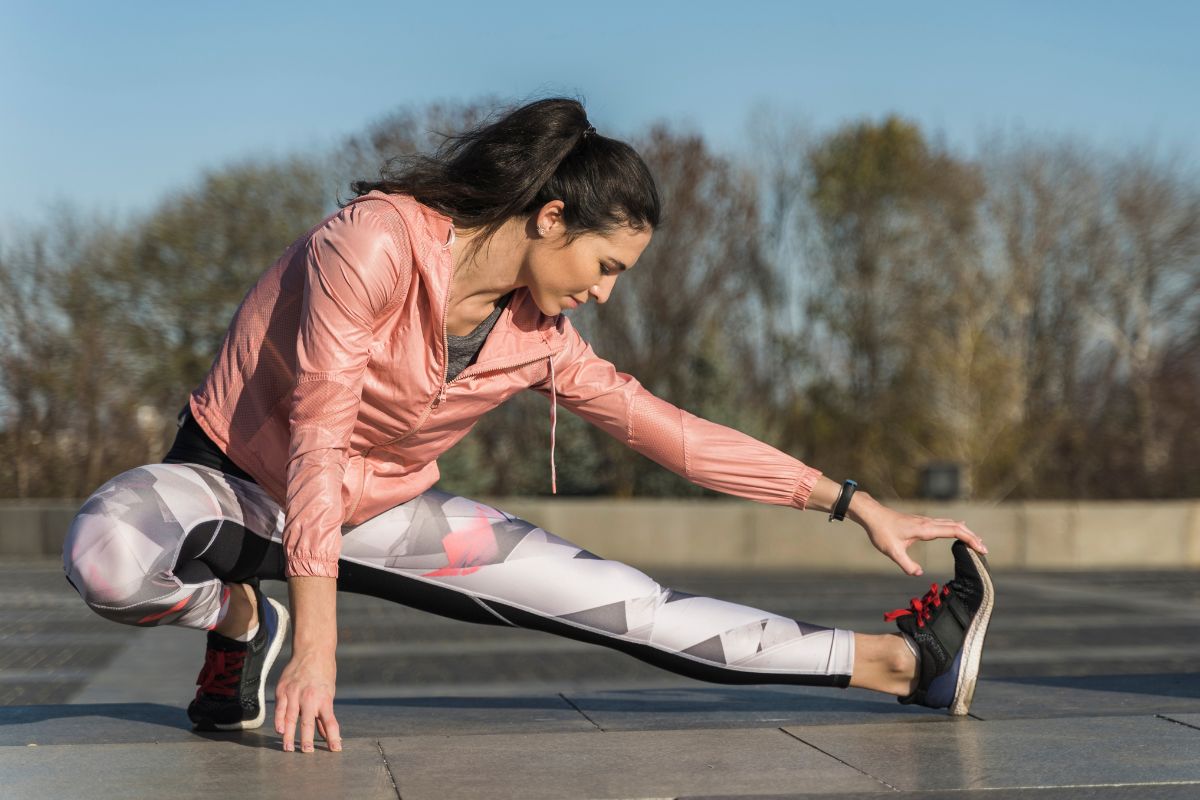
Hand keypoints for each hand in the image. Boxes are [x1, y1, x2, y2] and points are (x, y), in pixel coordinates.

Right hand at [274, 648, 340, 752]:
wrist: (312, 651)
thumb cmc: (324, 674)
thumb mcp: (329, 694)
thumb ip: (324, 715)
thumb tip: (326, 735)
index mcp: (324, 698)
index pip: (330, 722)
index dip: (333, 737)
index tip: (335, 749)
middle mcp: (309, 697)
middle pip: (308, 723)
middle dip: (307, 740)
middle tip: (307, 753)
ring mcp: (294, 693)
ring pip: (290, 718)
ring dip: (289, 735)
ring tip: (288, 749)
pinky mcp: (282, 690)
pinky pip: (280, 708)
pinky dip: (279, 720)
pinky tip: (279, 730)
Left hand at [856, 499, 987, 575]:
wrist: (872, 515)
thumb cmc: (881, 531)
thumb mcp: (891, 551)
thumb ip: (905, 564)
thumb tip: (918, 573)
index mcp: (924, 529)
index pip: (954, 531)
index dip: (970, 539)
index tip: (981, 549)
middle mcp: (928, 522)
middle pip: (957, 526)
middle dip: (972, 537)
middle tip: (985, 550)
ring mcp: (925, 520)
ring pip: (951, 523)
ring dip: (966, 531)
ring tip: (977, 542)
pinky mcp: (921, 521)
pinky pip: (944, 523)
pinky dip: (956, 527)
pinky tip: (960, 527)